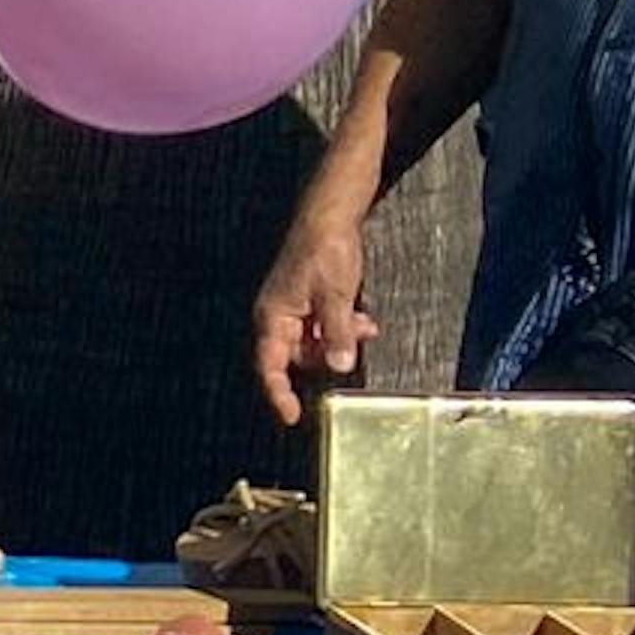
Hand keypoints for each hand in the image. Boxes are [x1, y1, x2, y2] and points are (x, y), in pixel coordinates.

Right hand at [250, 218, 376, 431]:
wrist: (330, 217)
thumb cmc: (326, 252)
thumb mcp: (337, 297)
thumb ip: (337, 334)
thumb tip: (340, 367)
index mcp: (273, 317)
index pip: (269, 366)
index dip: (278, 394)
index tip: (292, 417)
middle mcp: (277, 317)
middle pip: (295, 357)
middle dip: (326, 357)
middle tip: (354, 348)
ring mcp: (292, 309)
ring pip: (313, 342)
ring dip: (338, 341)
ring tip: (364, 325)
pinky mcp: (307, 302)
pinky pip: (321, 327)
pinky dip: (340, 328)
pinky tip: (362, 319)